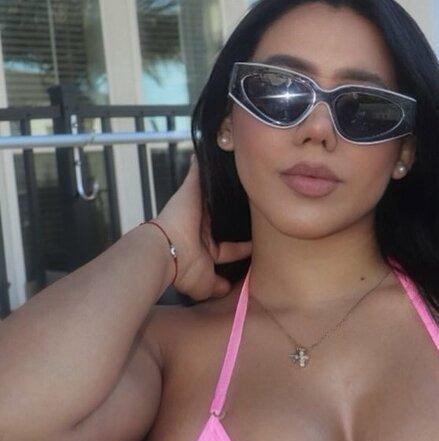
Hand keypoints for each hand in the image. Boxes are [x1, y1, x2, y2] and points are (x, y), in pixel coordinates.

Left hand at [153, 153, 251, 299]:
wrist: (168, 251)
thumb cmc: (178, 219)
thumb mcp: (189, 192)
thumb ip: (196, 176)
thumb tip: (200, 151)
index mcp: (203, 224)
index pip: (224, 220)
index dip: (238, 218)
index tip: (257, 215)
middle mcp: (206, 245)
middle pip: (230, 244)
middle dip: (245, 244)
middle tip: (268, 240)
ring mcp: (208, 265)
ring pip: (228, 265)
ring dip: (243, 266)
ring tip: (265, 262)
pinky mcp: (208, 283)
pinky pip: (223, 287)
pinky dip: (232, 288)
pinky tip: (253, 283)